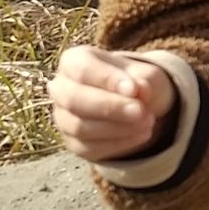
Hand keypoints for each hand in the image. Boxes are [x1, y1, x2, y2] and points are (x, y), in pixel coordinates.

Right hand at [47, 45, 177, 161]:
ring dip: (117, 128)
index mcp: (73, 61)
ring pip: (81, 127)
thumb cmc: (134, 81)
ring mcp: (63, 118)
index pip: (82, 69)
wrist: (134, 104)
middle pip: (74, 99)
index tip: (134, 89)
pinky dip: (119, 143)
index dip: (108, 80)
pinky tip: (141, 135)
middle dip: (109, 107)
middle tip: (139, 111)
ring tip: (147, 122)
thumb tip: (140, 90)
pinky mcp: (73, 143)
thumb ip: (144, 79)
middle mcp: (61, 88)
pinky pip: (90, 148)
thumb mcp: (145, 74)